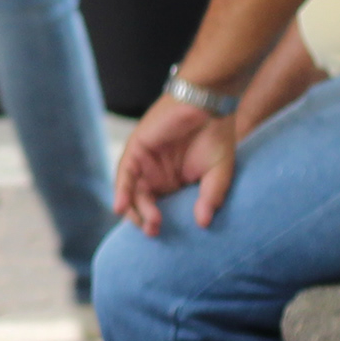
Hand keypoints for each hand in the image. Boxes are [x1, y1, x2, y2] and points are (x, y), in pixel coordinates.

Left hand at [115, 89, 238, 236]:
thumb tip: (204, 223)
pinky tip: (120, 207)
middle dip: (146, 220)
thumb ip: (210, 196)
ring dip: (135, 210)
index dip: (160, 223)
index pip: (161, 208)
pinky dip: (121, 191)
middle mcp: (156, 175)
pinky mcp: (136, 149)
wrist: (209, 105)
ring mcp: (145, 163)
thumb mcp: (218, 173)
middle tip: (155, 231)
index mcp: (174, 183)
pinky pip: (124, 174)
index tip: (166, 235)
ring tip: (147, 224)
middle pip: (144, 203)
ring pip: (132, 192)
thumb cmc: (216, 137)